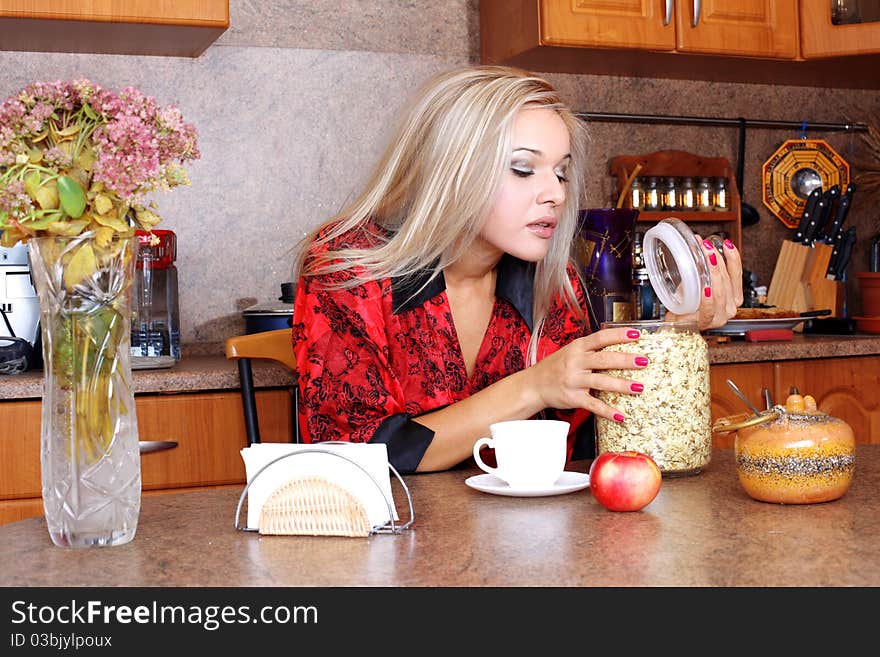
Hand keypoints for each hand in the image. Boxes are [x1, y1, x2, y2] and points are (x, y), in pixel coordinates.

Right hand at [526, 326, 646, 421]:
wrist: (533, 385)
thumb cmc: (556, 367)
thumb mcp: (571, 352)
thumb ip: (591, 349)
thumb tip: (619, 344)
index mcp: (577, 347)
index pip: (600, 338)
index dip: (619, 335)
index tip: (637, 334)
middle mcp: (575, 362)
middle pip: (604, 359)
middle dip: (625, 360)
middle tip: (644, 361)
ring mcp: (574, 380)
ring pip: (601, 381)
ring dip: (621, 385)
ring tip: (639, 388)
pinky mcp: (573, 398)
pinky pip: (593, 404)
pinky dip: (607, 411)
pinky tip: (621, 415)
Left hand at [666, 237, 742, 329]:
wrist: (676, 324)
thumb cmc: (688, 304)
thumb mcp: (697, 281)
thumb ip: (702, 265)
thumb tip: (698, 242)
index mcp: (732, 296)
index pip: (737, 275)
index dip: (733, 258)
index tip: (727, 244)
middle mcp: (730, 306)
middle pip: (727, 281)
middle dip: (718, 261)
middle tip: (707, 247)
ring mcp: (720, 316)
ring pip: (720, 293)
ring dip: (713, 274)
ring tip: (706, 260)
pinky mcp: (707, 323)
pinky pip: (709, 310)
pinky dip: (708, 299)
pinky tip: (706, 290)